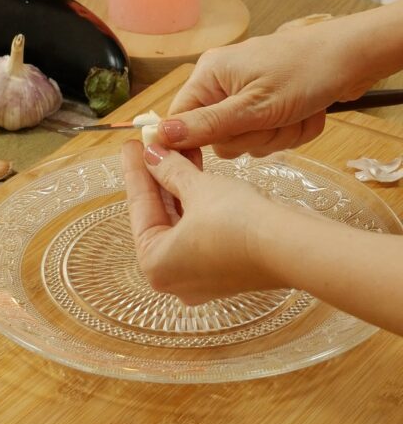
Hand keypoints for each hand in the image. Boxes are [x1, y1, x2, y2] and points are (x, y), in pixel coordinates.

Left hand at [121, 140, 276, 304]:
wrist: (292, 245)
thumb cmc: (239, 221)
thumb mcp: (199, 188)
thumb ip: (170, 171)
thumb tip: (152, 155)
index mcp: (156, 265)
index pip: (139, 208)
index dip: (135, 171)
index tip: (131, 145)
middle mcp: (175, 278)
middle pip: (159, 217)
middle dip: (158, 177)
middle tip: (152, 144)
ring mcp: (202, 277)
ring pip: (182, 223)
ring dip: (179, 186)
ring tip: (177, 150)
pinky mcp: (227, 269)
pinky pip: (201, 231)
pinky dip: (198, 204)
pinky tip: (198, 173)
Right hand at [154, 21, 371, 156]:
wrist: (353, 56)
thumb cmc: (306, 71)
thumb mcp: (254, 106)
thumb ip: (207, 125)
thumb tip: (160, 136)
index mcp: (210, 75)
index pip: (179, 120)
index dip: (192, 144)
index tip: (209, 164)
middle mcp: (224, 83)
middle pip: (219, 138)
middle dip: (252, 138)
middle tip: (273, 120)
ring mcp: (249, 94)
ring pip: (249, 141)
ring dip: (277, 136)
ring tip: (296, 113)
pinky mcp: (271, 103)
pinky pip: (271, 134)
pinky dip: (292, 130)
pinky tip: (307, 113)